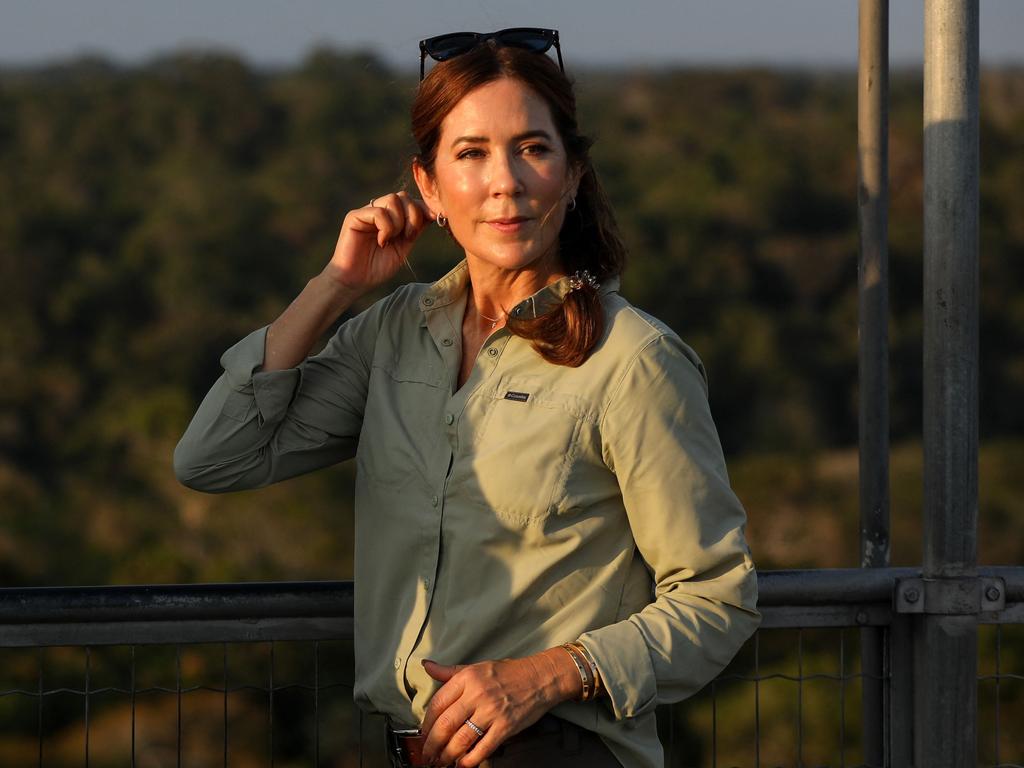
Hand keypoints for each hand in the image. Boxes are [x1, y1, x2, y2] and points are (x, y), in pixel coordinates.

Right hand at [325, 191, 431, 295]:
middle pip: (403, 196)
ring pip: (392, 199)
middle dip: (413, 215)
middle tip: (409, 237)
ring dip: (399, 222)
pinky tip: (381, 242)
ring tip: (391, 240)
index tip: (434, 219)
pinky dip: (385, 227)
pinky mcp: (355, 217)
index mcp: (391, 218)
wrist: (355, 282)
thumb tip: (433, 213)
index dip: (423, 209)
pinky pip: (378, 211)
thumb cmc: (377, 268)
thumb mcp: (403, 248)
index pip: (410, 201)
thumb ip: (415, 230)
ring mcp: (366, 212)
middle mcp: (379, 211)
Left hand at [419, 649, 581, 766]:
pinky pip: (483, 748)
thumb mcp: (477, 667)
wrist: (540, 677)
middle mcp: (477, 693)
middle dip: (432, 744)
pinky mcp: (506, 726)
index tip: (423, 734)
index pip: (437, 703)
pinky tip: (463, 764)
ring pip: (461, 739)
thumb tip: (427, 666)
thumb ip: (450, 672)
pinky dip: (470, 760)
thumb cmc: (507, 673)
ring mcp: (492, 711)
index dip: (427, 723)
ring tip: (441, 762)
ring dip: (447, 756)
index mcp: (467, 678)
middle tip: (427, 755)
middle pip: (445, 724)